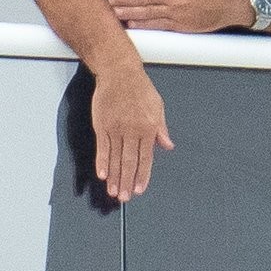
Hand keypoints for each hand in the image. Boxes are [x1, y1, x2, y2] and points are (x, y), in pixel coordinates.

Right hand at [90, 62, 174, 199]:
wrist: (119, 72)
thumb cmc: (140, 87)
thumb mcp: (158, 106)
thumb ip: (161, 129)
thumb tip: (168, 145)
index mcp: (148, 127)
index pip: (146, 158)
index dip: (142, 175)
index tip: (139, 189)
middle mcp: (132, 130)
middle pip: (129, 162)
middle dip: (127, 182)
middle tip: (125, 197)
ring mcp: (116, 128)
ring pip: (115, 158)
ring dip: (114, 176)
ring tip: (113, 191)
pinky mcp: (102, 125)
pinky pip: (102, 147)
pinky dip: (102, 162)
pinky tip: (102, 174)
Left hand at [107, 0, 251, 33]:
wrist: (235, 1)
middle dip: (122, 1)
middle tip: (106, 3)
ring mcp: (177, 12)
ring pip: (147, 13)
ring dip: (128, 13)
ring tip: (113, 13)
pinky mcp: (182, 26)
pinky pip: (159, 25)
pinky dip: (144, 25)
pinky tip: (132, 24)